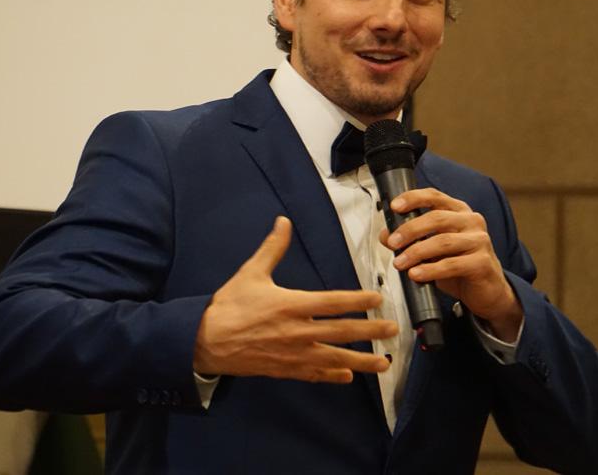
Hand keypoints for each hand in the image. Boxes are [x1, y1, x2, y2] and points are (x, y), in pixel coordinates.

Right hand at [193, 216, 396, 382]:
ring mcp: (292, 354)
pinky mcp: (284, 369)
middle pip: (341, 332)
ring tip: (385, 363)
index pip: (332, 303)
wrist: (204, 341)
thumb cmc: (228, 306)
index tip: (378, 299)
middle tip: (393, 331)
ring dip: (361, 361)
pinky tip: (348, 376)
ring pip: (334, 358)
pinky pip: (314, 374)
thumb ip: (273, 248)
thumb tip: (283, 222)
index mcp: (290, 305)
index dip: (357, 300)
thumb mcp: (251, 272)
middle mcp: (296, 332)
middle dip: (370, 331)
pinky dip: (332, 376)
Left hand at [381, 189, 522, 340]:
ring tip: (400, 263)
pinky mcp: (482, 262)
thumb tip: (386, 235)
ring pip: (443, 241)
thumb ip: (412, 240)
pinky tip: (416, 275)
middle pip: (437, 218)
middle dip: (410, 230)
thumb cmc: (459, 266)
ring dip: (416, 252)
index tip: (395, 206)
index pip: (435, 196)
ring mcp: (480, 241)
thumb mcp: (432, 251)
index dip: (413, 198)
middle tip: (392, 243)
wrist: (486, 292)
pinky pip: (452, 264)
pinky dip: (430, 270)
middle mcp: (471, 221)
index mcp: (458, 212)